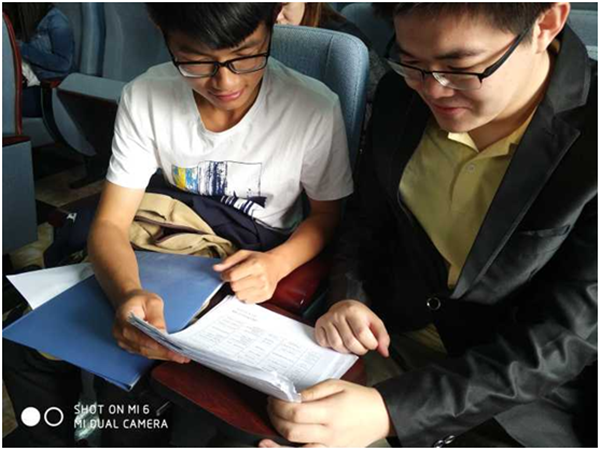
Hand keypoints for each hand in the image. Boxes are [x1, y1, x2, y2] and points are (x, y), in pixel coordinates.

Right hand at [113, 289, 189, 362]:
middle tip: (180, 355)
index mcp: (123, 319)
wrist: (129, 301)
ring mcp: (124, 341)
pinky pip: (144, 352)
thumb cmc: (141, 300)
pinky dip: (158, 354)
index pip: (137, 335)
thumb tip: (162, 333)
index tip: (168, 348)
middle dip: (163, 352)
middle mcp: (120, 333)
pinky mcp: (130, 346)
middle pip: (142, 347)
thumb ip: (157, 317)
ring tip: (180, 357)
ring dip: (163, 355)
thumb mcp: (152, 302)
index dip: (152, 343)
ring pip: (144, 352)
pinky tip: (171, 354)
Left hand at [213, 250, 288, 303]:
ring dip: (239, 290)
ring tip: (245, 283)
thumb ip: (229, 261)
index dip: (226, 275)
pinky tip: (250, 288)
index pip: (232, 276)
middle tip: (237, 278)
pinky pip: (247, 301)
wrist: (276, 265)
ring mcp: (264, 288)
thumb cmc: (258, 259)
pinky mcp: (266, 296)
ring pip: (239, 295)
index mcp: (255, 265)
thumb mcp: (244, 254)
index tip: (227, 274)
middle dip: (233, 282)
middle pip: (235, 287)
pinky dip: (246, 295)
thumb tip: (216, 268)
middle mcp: (261, 277)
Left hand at [259, 380, 391, 447]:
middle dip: (275, 417)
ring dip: (277, 436)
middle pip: (291, 431)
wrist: (381, 415)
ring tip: (272, 422)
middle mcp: (329, 433)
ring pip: (295, 448)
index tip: (274, 398)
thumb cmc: (359, 398)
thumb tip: (291, 397)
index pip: (295, 413)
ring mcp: (330, 447)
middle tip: (272, 406)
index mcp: (330, 412)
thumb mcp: (337, 385)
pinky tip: (273, 446)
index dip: (279, 405)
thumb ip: (312, 392)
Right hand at [315, 300, 389, 356]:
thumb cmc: (359, 315)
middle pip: (350, 342)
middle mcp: (338, 314)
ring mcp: (327, 320)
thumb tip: (384, 351)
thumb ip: (382, 337)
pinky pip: (325, 344)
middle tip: (362, 345)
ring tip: (350, 343)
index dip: (369, 344)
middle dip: (359, 349)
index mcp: (353, 311)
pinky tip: (339, 339)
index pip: (362, 334)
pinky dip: (333, 347)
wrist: (343, 306)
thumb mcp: (374, 322)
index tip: (371, 343)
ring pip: (337, 345)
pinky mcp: (319, 326)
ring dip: (346, 350)